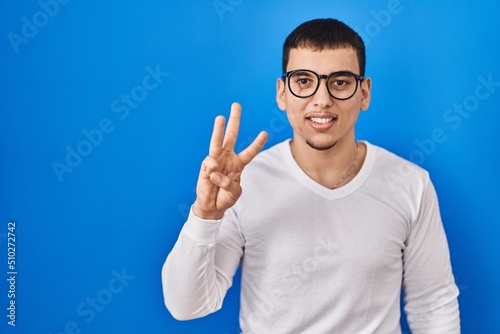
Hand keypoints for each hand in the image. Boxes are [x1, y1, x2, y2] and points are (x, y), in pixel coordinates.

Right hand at [192, 103, 267, 219]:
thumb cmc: (225, 197)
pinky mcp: (205, 168)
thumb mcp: (234, 192)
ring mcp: (215, 162)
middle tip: (236, 105)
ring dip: (218, 130)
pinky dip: (211, 169)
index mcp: (238, 164)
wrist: (212, 206)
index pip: (250, 151)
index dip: (257, 143)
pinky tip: (212, 176)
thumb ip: (228, 183)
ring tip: (220, 118)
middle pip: (231, 136)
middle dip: (234, 121)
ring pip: (217, 142)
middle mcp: (227, 158)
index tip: (265, 133)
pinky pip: (209, 163)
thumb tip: (214, 170)